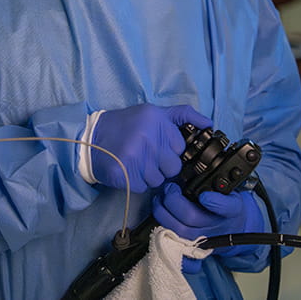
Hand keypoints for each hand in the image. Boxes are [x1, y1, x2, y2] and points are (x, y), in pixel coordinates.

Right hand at [91, 104, 211, 192]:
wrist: (91, 138)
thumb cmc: (126, 125)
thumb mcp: (153, 112)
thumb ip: (182, 115)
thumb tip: (209, 124)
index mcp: (157, 119)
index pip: (180, 148)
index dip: (170, 151)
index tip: (158, 148)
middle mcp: (147, 136)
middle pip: (172, 167)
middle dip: (162, 166)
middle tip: (147, 157)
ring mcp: (135, 155)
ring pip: (159, 180)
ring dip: (149, 176)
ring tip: (136, 163)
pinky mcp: (125, 173)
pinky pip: (143, 187)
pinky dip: (137, 183)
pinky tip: (128, 170)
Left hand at [152, 183, 264, 272]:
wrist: (234, 227)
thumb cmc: (226, 203)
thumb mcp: (228, 188)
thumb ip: (216, 179)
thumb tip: (189, 165)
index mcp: (232, 209)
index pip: (227, 207)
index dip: (215, 202)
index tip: (204, 196)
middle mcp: (219, 226)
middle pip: (193, 217)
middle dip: (174, 201)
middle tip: (169, 189)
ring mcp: (205, 239)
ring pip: (180, 230)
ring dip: (164, 212)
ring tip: (160, 199)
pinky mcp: (194, 248)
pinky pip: (175, 243)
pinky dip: (164, 228)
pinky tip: (161, 216)